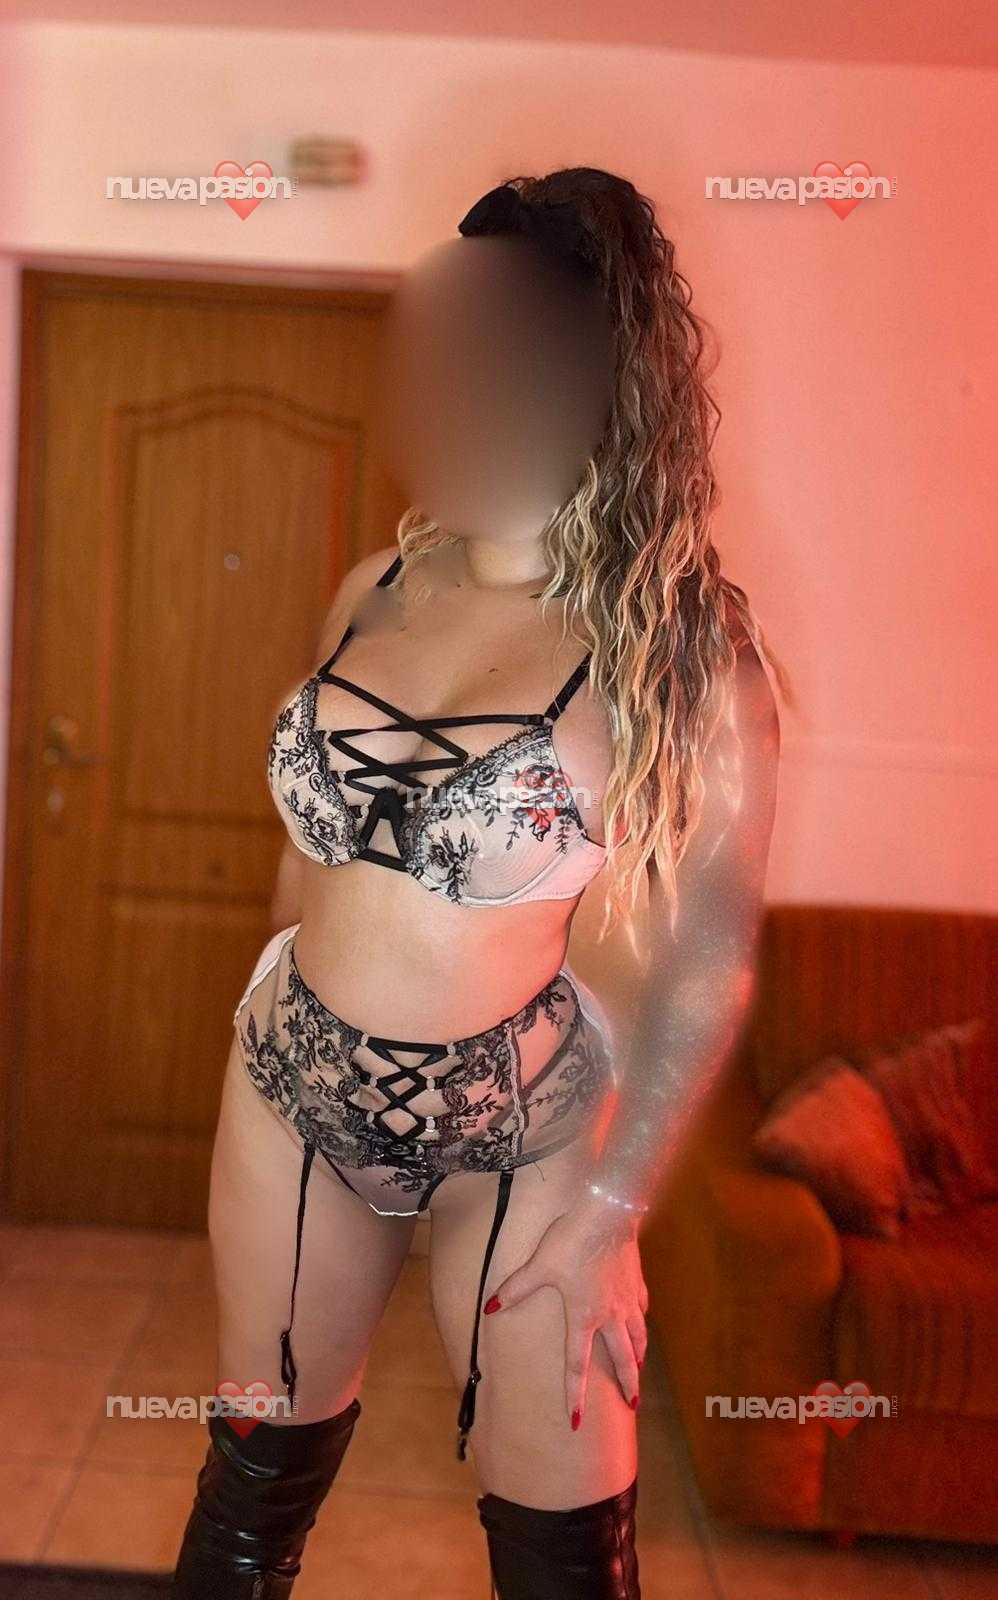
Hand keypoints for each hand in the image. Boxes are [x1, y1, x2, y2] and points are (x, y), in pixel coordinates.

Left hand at [484, 1194, 649, 1430]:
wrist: (608, 1213)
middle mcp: (610, 1315)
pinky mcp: (637, 1281)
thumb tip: (490, 1307)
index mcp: (584, 1317)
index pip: (577, 1365)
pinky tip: (642, 1322)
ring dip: (638, 1356)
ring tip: (640, 1370)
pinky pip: (641, 1308)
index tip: (575, 1421)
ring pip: (638, 1336)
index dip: (574, 1395)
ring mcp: (627, 1299)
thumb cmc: (571, 1240)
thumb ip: (517, 1288)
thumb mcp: (539, 1265)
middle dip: (627, 1383)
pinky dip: (642, 1321)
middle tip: (632, 1405)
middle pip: (621, 1358)